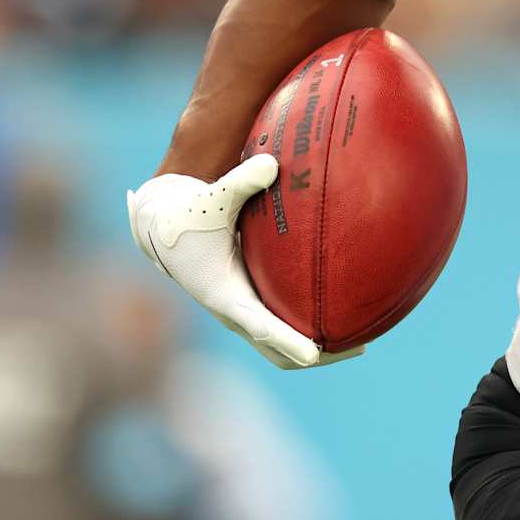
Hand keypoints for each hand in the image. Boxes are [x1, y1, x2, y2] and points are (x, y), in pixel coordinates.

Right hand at [128, 154, 362, 369]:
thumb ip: (241, 182)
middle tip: (358, 349)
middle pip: (278, 351)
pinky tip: (340, 313)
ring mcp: (240, 311)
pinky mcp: (247, 303)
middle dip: (317, 356)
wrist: (160, 227)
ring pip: (280, 345)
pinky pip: (280, 328)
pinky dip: (306, 330)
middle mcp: (233, 311)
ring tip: (360, 342)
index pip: (260, 326)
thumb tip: (273, 164)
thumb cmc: (187, 212)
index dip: (287, 341)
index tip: (315, 354)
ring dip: (316, 349)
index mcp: (222, 294)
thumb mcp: (211, 197)